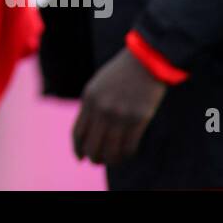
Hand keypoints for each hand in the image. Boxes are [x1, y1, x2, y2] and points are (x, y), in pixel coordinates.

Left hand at [72, 48, 166, 165]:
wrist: (144, 61)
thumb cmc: (120, 73)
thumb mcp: (98, 86)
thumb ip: (91, 107)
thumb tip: (88, 132)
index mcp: (89, 100)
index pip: (78, 133)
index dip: (77, 150)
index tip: (80, 158)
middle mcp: (102, 110)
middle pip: (92, 146)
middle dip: (94, 158)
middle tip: (98, 161)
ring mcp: (120, 115)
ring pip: (111, 150)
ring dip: (111, 160)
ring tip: (112, 160)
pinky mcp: (138, 119)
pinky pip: (129, 146)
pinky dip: (126, 154)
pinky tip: (126, 154)